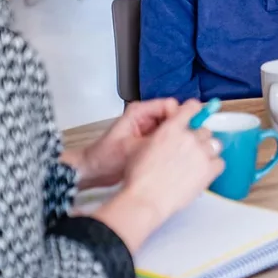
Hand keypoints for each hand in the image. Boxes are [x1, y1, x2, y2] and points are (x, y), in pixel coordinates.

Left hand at [66, 98, 180, 189]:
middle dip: (180, 128)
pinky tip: (173, 156)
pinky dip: (171, 144)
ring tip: (179, 151)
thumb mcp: (131, 149)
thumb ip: (154, 141)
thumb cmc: (105, 158)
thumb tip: (178, 137)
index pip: (169, 105)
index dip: (179, 117)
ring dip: (176, 137)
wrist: (93, 171)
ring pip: (172, 127)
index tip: (184, 132)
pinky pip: (167, 137)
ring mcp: (148, 127)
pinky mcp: (150, 138)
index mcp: (139, 112)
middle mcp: (146, 116)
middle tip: (185, 144)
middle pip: (173, 115)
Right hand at [119, 99, 224, 222]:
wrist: (145, 199)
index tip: (198, 113)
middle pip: (205, 130)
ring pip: (215, 144)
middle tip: (189, 152)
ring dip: (207, 152)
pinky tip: (202, 174)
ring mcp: (200, 153)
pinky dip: (213, 167)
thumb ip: (159, 136)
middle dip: (198, 139)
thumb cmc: (139, 178)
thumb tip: (168, 135)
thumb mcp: (141, 147)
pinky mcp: (209, 169)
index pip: (191, 108)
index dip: (195, 110)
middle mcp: (188, 137)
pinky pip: (220, 162)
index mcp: (170, 129)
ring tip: (196, 164)